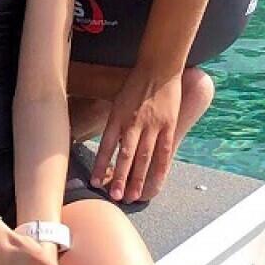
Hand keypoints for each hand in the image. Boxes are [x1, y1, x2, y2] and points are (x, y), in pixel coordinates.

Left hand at [92, 69, 180, 202]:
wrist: (159, 67)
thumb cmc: (135, 84)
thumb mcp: (117, 101)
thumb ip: (114, 123)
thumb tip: (108, 145)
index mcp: (118, 116)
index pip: (106, 145)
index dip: (101, 164)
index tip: (95, 182)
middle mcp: (134, 122)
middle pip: (126, 155)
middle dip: (120, 177)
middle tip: (115, 196)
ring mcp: (153, 125)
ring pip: (144, 157)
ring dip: (137, 178)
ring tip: (132, 196)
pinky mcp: (168, 126)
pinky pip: (164, 152)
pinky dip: (159, 170)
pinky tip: (155, 183)